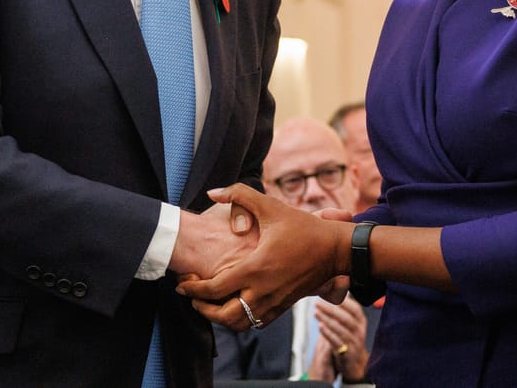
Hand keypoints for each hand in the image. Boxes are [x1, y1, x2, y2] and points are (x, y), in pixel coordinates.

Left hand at [175, 184, 352, 330]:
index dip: (192, 289)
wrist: (334, 250)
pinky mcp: (282, 307)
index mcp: (255, 269)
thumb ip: (239, 194)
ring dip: (220, 318)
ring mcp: (273, 303)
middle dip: (202, 309)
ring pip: (239, 324)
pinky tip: (234, 303)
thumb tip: (212, 192)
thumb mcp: (270, 206)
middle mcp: (262, 291)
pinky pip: (254, 323)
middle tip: (191, 296)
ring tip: (210, 304)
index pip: (214, 289)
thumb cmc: (303, 227)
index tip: (181, 283)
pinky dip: (239, 319)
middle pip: (222, 316)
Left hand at [313, 294, 369, 383]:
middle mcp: (360, 331)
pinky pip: (337, 342)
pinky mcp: (347, 353)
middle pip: (346, 318)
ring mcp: (354, 343)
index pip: (355, 309)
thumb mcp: (350, 323)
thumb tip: (335, 287)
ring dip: (327, 320)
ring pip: (341, 330)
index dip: (343, 301)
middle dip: (331, 309)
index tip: (330, 293)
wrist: (355, 363)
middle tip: (317, 302)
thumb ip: (343, 309)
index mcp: (361, 321)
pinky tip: (320, 326)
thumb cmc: (349, 337)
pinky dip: (328, 334)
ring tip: (315, 312)